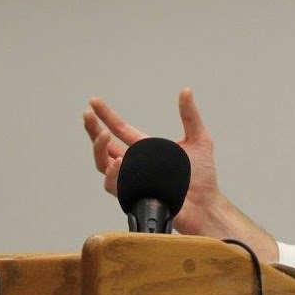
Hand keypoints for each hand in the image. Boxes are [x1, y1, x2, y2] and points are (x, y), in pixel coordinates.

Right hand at [83, 88, 221, 235]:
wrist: (207, 204)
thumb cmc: (203, 178)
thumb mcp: (199, 139)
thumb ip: (190, 116)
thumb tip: (186, 90)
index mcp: (145, 149)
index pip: (120, 130)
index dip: (106, 115)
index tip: (94, 101)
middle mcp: (134, 165)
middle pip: (103, 146)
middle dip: (92, 130)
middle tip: (87, 115)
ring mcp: (132, 181)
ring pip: (102, 165)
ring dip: (98, 149)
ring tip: (102, 134)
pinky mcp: (134, 196)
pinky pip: (114, 185)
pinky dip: (112, 173)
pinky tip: (116, 161)